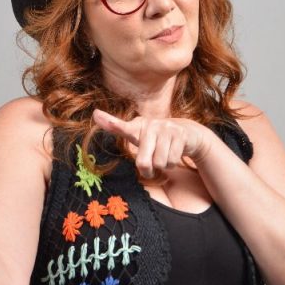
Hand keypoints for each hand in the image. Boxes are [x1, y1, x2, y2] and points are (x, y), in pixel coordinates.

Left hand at [92, 108, 213, 178]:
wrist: (188, 134)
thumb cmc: (157, 139)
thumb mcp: (139, 137)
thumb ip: (120, 129)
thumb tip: (95, 114)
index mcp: (137, 128)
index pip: (122, 128)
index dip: (110, 123)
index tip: (95, 114)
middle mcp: (150, 125)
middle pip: (143, 163)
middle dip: (148, 171)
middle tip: (152, 167)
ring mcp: (166, 129)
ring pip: (160, 163)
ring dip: (163, 166)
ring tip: (165, 156)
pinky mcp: (180, 135)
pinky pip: (172, 161)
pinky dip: (173, 164)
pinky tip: (174, 154)